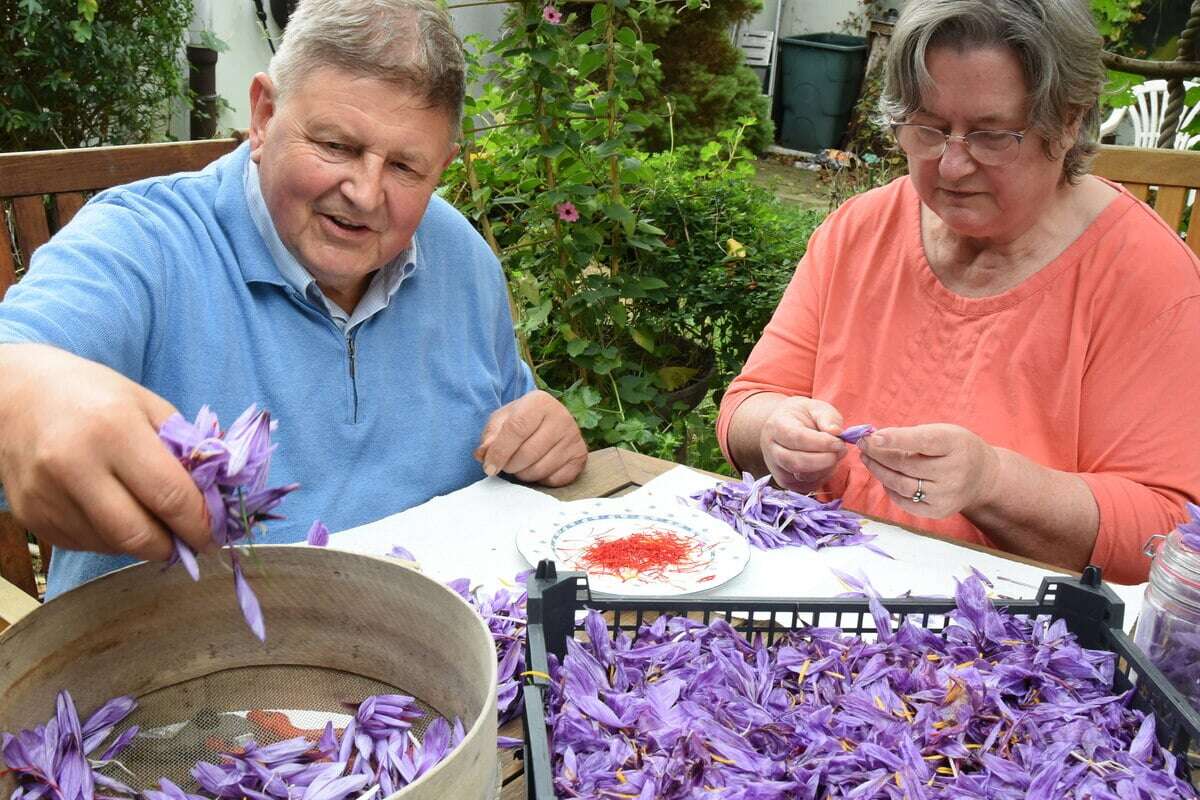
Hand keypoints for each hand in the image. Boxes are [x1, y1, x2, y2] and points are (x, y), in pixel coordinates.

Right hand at [0, 344, 211, 559]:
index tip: (214, 534)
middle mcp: (74, 465)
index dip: (199, 524)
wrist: (16, 394)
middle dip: (172, 546)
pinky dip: (110, 539)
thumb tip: (215, 497)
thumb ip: (185, 449)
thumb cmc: (93, 396)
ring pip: (111, 545)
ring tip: (152, 522)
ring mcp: (47, 494)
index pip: (169, 495)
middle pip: (137, 534)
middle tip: (189, 541)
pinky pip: (84, 544)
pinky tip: (115, 514)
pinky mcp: (31, 516)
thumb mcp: (148, 405)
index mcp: (113, 429)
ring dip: (141, 543)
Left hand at [474, 390, 586, 486]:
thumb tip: (483, 454)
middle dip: (510, 465)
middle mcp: (561, 416)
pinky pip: (555, 479)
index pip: (516, 429)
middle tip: (506, 465)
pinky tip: (539, 468)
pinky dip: (541, 480)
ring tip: (521, 465)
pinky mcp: (580, 456)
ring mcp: (574, 437)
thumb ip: (490, 437)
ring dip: (523, 474)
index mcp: (539, 401)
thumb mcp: (501, 421)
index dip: (499, 452)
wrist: (549, 421)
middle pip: (527, 453)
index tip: (489, 467)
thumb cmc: (520, 420)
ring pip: (540, 469)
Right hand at [759, 396, 847, 492]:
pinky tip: (826, 463)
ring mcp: (777, 469)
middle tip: (841, 450)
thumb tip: (836, 432)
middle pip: (797, 462)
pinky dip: (823, 476)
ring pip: (804, 476)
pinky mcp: (786, 483)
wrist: (784, 428)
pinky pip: (808, 485)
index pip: (797, 438)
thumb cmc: (803, 417)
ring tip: (834, 454)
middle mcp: (772, 450)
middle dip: (825, 460)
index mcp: (776, 426)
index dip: (821, 443)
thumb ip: (828, 417)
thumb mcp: (816, 408)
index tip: (839, 442)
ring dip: (827, 468)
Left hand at [857, 423, 1000, 517]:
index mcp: (955, 445)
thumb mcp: (943, 432)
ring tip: (868, 459)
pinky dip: (890, 489)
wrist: (982, 477)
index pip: (923, 441)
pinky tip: (884, 477)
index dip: (897, 439)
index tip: (874, 437)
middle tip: (863, 445)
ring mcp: (947, 495)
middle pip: (906, 465)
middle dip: (879, 454)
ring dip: (879, 471)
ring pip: (901, 485)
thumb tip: (874, 439)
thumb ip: (912, 435)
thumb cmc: (955, 448)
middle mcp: (954, 472)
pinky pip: (905, 502)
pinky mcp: (938, 511)